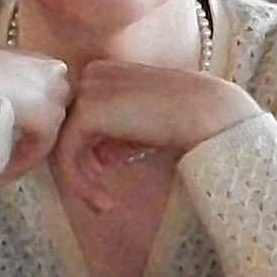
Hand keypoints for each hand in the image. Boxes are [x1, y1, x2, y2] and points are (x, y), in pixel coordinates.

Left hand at [56, 59, 257, 218]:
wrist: (213, 117)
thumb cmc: (191, 122)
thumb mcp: (146, 126)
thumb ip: (119, 134)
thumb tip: (98, 154)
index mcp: (108, 71)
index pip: (81, 117)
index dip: (91, 152)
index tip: (112, 176)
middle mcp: (94, 74)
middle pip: (68, 130)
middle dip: (83, 167)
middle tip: (103, 199)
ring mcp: (89, 91)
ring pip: (64, 144)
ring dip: (80, 181)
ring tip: (103, 205)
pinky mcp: (88, 112)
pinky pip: (67, 154)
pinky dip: (80, 183)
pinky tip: (105, 202)